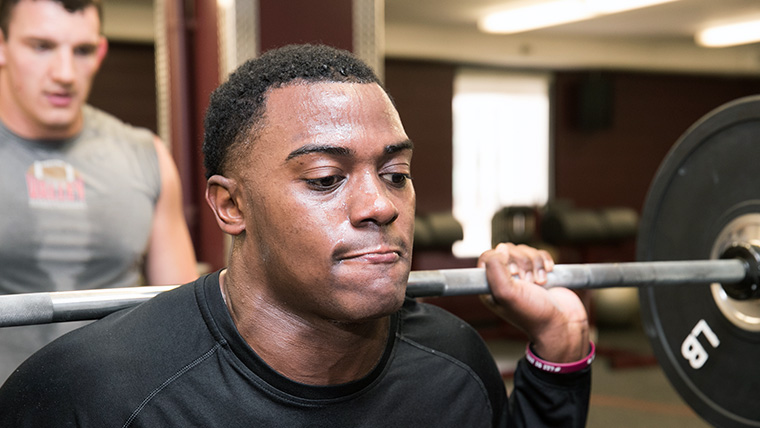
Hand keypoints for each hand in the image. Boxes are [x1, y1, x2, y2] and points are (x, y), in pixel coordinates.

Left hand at [479, 243, 588, 362]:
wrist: (562, 324)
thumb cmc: (534, 315)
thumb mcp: (507, 294)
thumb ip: (495, 269)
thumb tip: (499, 249)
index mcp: (490, 286)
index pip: (488, 257)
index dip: (503, 260)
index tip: (514, 275)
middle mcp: (504, 279)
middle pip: (507, 250)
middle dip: (522, 263)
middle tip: (529, 282)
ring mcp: (522, 275)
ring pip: (524, 251)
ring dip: (535, 264)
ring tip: (539, 282)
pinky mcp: (538, 272)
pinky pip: (539, 254)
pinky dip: (545, 262)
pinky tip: (547, 275)